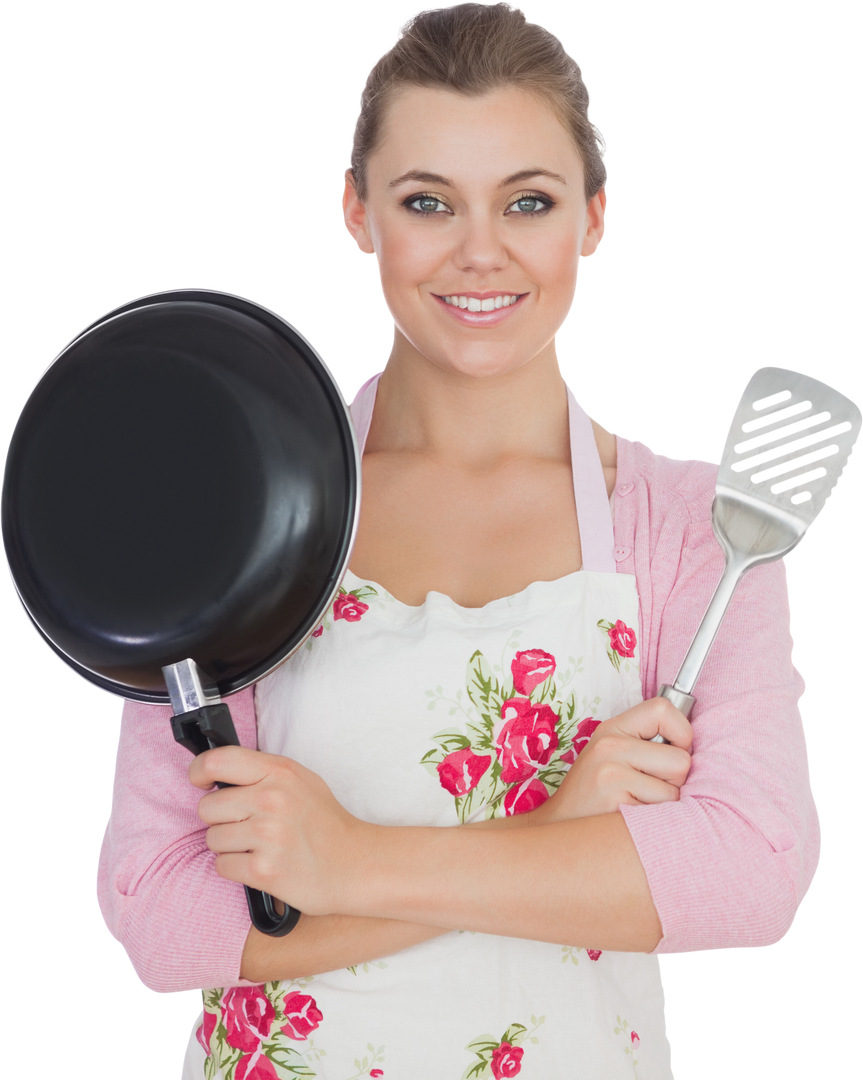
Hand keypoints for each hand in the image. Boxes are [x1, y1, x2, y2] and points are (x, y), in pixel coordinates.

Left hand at [189, 746, 373, 916]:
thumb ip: (263, 772)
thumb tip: (219, 772)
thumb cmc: (326, 823)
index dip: (199, 771)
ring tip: (258, 846)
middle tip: (246, 824)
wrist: (355, 864)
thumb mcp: (301, 781)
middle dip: (220, 819)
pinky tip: (259, 863)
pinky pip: (222, 866)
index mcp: (279, 772)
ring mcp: (267, 835)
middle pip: (207, 807)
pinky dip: (236, 868)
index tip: (201, 782)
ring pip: (212, 839)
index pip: (217, 761)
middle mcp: (271, 799)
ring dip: (228, 846)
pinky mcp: (263, 870)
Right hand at [532, 696, 691, 824]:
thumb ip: (647, 743)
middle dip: (675, 780)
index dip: (682, 733)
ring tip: (636, 804)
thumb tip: (693, 743)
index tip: (674, 750)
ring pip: (675, 791)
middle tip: (647, 788)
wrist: (558, 828)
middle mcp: (610, 744)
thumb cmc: (596, 794)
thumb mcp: (613, 755)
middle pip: (681, 759)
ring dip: (664, 805)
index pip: (664, 709)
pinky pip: (661, 814)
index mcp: (613, 727)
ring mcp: (610, 772)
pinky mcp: (615, 801)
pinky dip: (652, 821)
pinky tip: (630, 818)